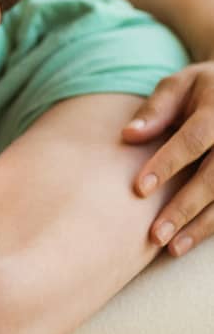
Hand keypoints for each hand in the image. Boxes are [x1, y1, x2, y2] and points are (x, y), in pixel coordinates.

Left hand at [123, 60, 213, 256]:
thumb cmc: (201, 90)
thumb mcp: (179, 85)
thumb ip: (156, 109)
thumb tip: (128, 135)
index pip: (193, 140)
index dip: (167, 164)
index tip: (139, 189)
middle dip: (185, 206)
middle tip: (155, 234)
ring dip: (201, 225)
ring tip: (171, 247)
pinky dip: (210, 226)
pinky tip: (188, 242)